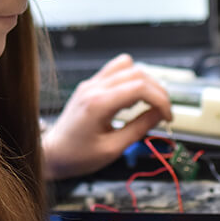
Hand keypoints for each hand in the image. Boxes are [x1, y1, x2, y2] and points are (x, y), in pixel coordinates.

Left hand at [42, 53, 171, 179]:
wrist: (51, 154)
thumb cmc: (76, 156)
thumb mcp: (113, 149)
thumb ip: (139, 128)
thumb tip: (160, 114)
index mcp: (98, 103)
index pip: (140, 87)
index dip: (160, 100)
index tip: (168, 116)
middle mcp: (94, 87)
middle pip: (138, 73)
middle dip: (157, 91)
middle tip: (163, 111)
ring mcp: (91, 83)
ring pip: (128, 65)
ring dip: (145, 81)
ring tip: (148, 103)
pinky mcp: (91, 84)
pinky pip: (116, 69)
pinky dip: (131, 79)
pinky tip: (132, 97)